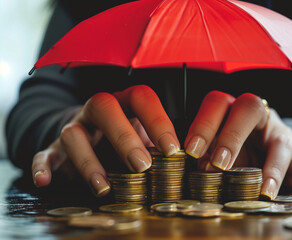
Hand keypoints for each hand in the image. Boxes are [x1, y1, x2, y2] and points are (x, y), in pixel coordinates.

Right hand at [32, 85, 179, 195]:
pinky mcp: (55, 148)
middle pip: (105, 107)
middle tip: (142, 166)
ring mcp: (75, 127)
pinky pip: (44, 153)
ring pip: (73, 133)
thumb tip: (184, 162)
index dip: (158, 120)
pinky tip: (45, 181)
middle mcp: (98, 111)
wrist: (90, 134)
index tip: (172, 149)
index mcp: (125, 103)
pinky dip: (42, 166)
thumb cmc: (126, 137)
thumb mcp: (144, 136)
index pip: (141, 97)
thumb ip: (158, 144)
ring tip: (104, 186)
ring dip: (88, 161)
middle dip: (124, 137)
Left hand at [184, 91, 291, 198]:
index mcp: (231, 110)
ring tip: (263, 190)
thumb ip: (206, 153)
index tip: (191, 150)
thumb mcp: (218, 148)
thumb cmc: (237, 148)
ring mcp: (281, 133)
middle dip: (231, 136)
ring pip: (279, 141)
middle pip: (249, 108)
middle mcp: (258, 116)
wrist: (270, 150)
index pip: (217, 103)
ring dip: (271, 167)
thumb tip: (191, 165)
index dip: (203, 124)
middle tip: (218, 165)